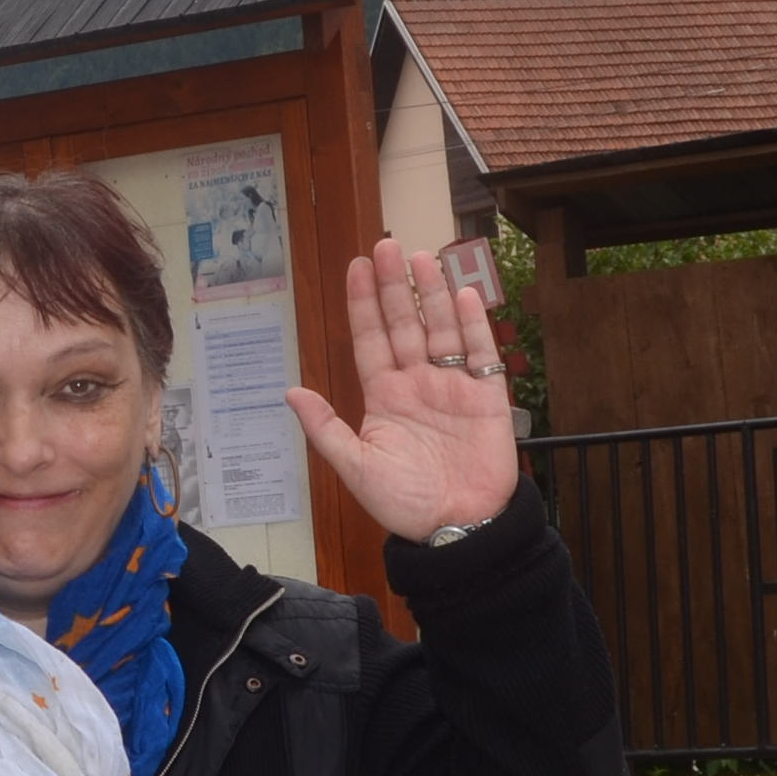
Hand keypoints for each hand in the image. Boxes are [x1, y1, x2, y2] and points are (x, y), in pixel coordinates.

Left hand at [286, 237, 522, 542]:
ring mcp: (452, 388)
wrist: (459, 530)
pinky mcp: (486, 398)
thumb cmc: (405, 504)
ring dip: (432, 295)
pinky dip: (475, 325)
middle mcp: (417, 384)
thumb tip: (290, 392)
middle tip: (386, 246)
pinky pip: (480, 354)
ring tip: (422, 258)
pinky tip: (464, 295)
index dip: (363, 304)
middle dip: (394, 286)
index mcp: (384, 397)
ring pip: (441, 330)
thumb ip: (326, 429)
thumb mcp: (356, 467)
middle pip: (404, 324)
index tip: (356, 267)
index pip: (370, 340)